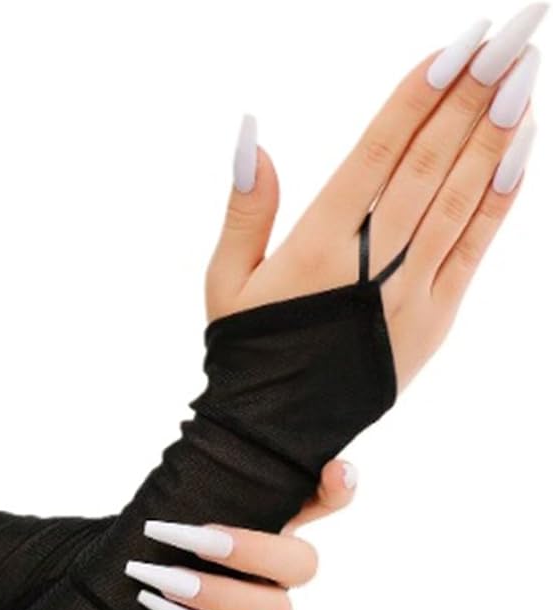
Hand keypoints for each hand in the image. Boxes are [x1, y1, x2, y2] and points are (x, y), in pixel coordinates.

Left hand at [128, 458, 356, 609]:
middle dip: (248, 551)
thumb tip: (208, 433)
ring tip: (163, 579)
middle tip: (193, 539)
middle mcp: (281, 568)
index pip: (326, 500)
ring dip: (215, 593)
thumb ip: (206, 475)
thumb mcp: (177, 499)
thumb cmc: (158, 533)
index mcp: (274, 520)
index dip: (338, 489)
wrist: (129, 580)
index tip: (336, 471)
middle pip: (303, 564)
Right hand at [206, 5, 542, 390]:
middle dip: (475, 92)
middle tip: (514, 31)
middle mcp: (371, 263)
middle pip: (431, 163)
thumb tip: (254, 135)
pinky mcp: (434, 319)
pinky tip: (519, 149)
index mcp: (316, 247)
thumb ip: (245, 210)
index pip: (379, 153)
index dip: (420, 95)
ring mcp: (409, 292)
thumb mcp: (226, 283)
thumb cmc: (248, 351)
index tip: (458, 44)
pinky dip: (500, 198)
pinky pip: (475, 248)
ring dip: (496, 131)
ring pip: (461, 197)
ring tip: (525, 71)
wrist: (274, 431)